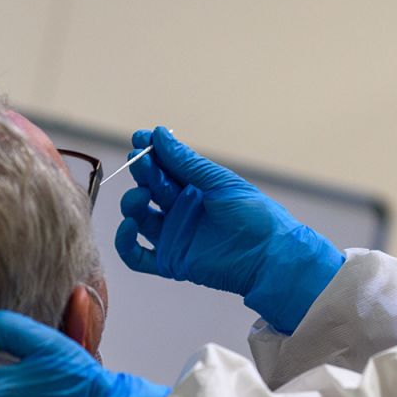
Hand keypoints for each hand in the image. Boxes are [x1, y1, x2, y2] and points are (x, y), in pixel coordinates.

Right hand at [115, 126, 343, 333]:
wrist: (269, 255)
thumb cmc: (255, 215)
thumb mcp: (220, 182)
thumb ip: (186, 162)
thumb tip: (159, 135)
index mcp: (195, 188)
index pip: (164, 166)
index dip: (150, 152)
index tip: (140, 138)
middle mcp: (181, 210)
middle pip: (150, 188)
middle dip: (143, 172)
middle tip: (140, 160)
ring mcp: (174, 235)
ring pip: (140, 216)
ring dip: (133, 203)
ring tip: (141, 196)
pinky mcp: (170, 261)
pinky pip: (138, 255)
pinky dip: (126, 241)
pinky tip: (130, 226)